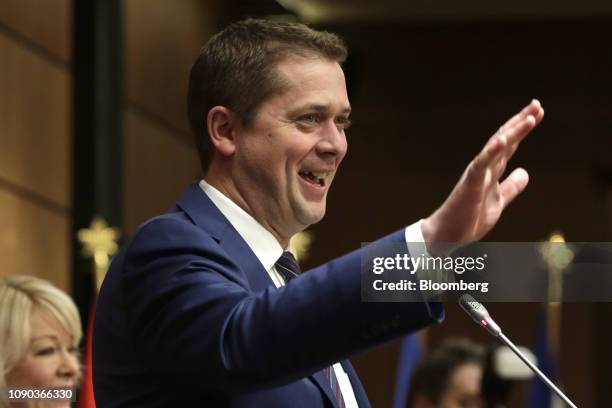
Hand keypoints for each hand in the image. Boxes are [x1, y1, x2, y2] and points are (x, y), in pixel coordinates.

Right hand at [421, 99, 543, 253]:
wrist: (446, 236)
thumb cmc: (467, 219)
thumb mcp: (498, 202)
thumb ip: (511, 187)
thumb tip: (525, 172)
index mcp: (491, 172)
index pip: (509, 146)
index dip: (522, 129)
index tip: (537, 113)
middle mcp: (485, 168)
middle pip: (505, 140)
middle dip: (520, 122)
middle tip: (536, 104)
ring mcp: (477, 174)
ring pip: (496, 148)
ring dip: (513, 132)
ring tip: (529, 117)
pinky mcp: (469, 183)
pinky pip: (481, 164)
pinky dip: (491, 151)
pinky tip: (501, 140)